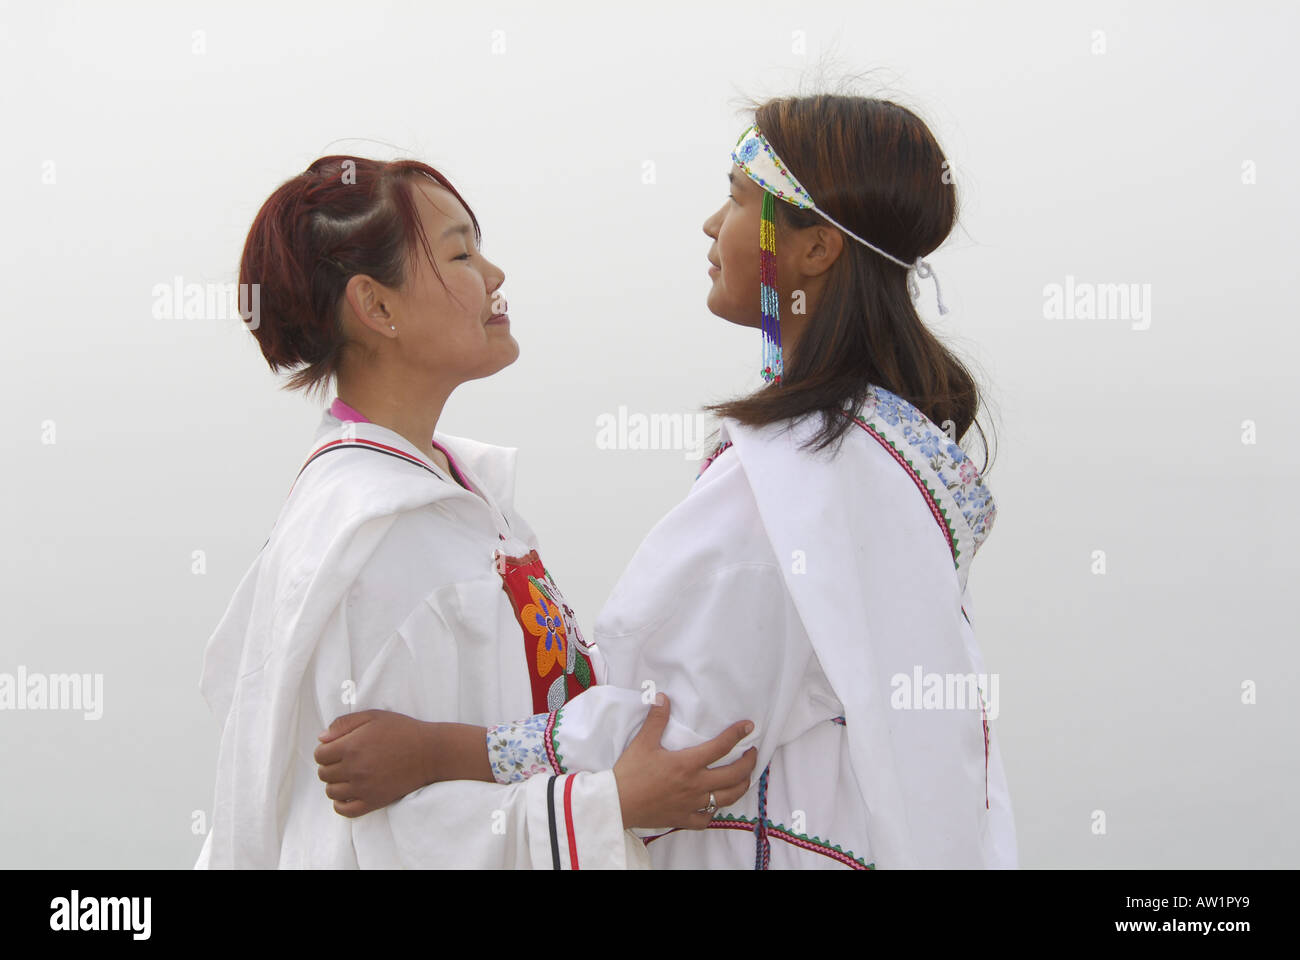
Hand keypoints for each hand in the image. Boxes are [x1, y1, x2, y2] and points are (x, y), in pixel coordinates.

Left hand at [314, 710, 434, 817]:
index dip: (325, 750)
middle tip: (344, 760)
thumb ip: (343, 723)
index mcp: (351, 746)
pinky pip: (345, 810)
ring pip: (331, 792)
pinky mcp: (373, 801)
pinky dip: (341, 804)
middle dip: (330, 765)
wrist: (429, 752)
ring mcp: (363, 788)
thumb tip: (321, 738)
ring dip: (335, 783)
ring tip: (348, 775)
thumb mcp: (373, 716)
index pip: (319, 755)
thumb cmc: (402, 731)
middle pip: (323, 773)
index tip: (336, 748)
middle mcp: (354, 769)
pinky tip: (349, 793)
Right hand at [612, 694, 757, 829]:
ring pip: (727, 798)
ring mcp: (692, 804)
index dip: (737, 735)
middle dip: (749, 763)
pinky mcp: (683, 820)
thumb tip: (663, 696)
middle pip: (734, 775)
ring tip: (745, 778)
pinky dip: (714, 811)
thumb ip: (656, 719)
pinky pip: (706, 818)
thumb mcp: (642, 743)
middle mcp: (695, 785)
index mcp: (687, 764)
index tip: (749, 727)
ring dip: (741, 786)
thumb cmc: (629, 773)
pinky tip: (714, 805)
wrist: (616, 805)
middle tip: (753, 753)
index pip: (721, 747)